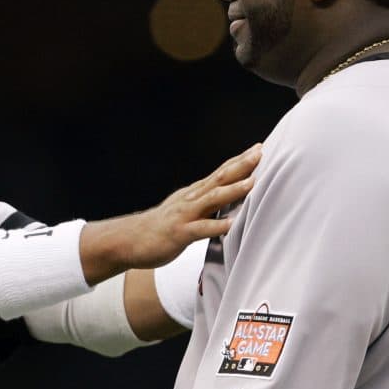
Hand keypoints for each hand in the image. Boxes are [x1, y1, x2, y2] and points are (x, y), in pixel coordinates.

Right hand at [79, 143, 259, 282]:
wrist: (129, 240)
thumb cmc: (160, 228)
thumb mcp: (185, 210)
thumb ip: (204, 205)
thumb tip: (226, 199)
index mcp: (193, 194)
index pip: (220, 173)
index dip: (239, 161)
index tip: (259, 148)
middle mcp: (190, 199)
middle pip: (219, 179)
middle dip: (241, 166)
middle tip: (260, 153)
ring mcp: (184, 215)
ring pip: (211, 199)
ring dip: (233, 190)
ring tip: (252, 183)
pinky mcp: (178, 233)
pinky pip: (200, 229)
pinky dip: (217, 226)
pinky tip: (232, 225)